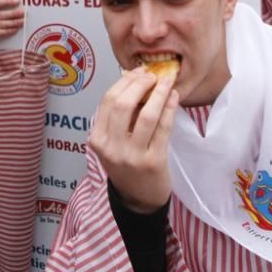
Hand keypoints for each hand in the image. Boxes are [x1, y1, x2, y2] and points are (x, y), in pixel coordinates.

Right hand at [88, 67, 177, 213]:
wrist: (138, 200)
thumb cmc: (127, 165)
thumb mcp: (113, 142)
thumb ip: (119, 116)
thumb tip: (133, 79)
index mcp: (97, 139)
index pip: (107, 101)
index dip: (124, 82)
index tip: (138, 72)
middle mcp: (111, 147)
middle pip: (123, 104)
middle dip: (140, 84)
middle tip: (153, 75)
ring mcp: (132, 156)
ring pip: (145, 115)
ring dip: (158, 93)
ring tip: (167, 82)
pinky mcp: (153, 162)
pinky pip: (163, 128)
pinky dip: (169, 109)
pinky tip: (173, 98)